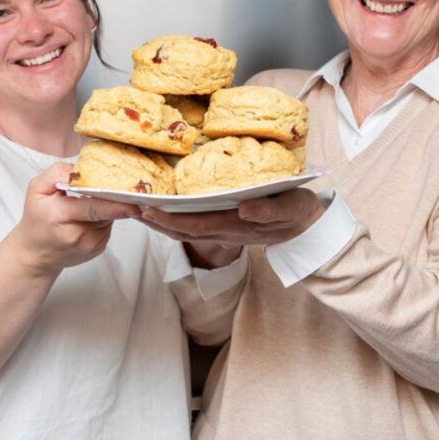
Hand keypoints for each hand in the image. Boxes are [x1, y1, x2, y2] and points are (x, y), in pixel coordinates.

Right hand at [11, 164, 140, 274]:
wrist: (35, 253)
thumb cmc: (37, 217)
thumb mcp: (37, 189)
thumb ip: (59, 173)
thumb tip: (84, 169)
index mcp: (58, 216)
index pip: (92, 208)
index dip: (115, 204)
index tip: (134, 201)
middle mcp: (75, 235)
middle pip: (106, 212)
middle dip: (117, 201)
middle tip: (128, 192)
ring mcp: (88, 245)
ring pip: (109, 218)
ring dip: (106, 209)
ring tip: (87, 206)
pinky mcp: (96, 249)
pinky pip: (108, 227)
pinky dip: (104, 219)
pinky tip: (89, 218)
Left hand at [141, 187, 324, 248]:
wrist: (310, 227)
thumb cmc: (299, 210)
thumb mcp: (290, 208)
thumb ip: (269, 211)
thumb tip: (243, 208)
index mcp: (237, 226)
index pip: (195, 225)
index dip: (169, 219)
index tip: (147, 208)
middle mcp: (226, 232)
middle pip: (182, 231)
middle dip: (155, 222)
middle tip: (129, 207)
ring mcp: (225, 232)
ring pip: (185, 232)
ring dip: (160, 223)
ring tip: (137, 209)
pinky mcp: (226, 228)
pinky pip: (194, 227)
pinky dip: (174, 220)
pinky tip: (162, 211)